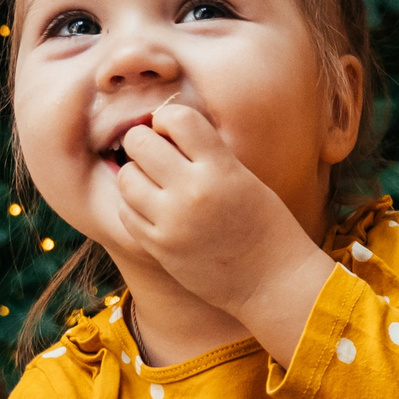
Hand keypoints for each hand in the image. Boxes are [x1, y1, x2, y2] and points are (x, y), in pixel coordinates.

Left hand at [115, 103, 336, 361]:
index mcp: (221, 168)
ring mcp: (172, 222)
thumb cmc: (264, 225)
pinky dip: (134, 206)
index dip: (167, 119)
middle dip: (143, 143)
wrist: (273, 280)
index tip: (173, 132)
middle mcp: (193, 192)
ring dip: (135, 175)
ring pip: (125, 177)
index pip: (176, 117)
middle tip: (155, 155)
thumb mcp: (244, 178)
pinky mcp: (159, 247)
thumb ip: (206, 155)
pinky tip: (153, 210)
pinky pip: (125, 213)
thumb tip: (163, 131)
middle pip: (139, 142)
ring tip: (152, 184)